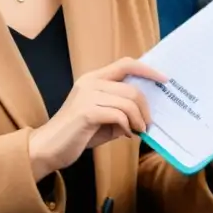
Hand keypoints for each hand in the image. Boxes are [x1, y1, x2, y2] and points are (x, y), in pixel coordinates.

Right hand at [28, 57, 166, 179]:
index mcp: (94, 78)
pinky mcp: (86, 112)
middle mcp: (91, 82)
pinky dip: (127, 126)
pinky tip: (124, 135)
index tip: (164, 79)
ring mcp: (87, 95)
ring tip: (138, 131)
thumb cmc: (78, 134)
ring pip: (128, 102)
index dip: (147, 70)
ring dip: (138, 120)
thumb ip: (121, 109)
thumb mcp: (103, 117)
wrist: (48, 148)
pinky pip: (119, 115)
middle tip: (148, 124)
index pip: (126, 64)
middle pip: (132, 87)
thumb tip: (146, 112)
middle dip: (146, 107)